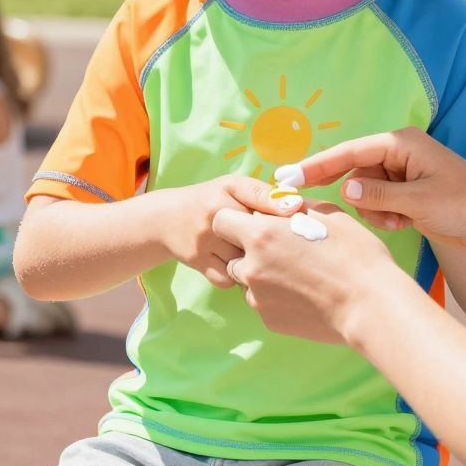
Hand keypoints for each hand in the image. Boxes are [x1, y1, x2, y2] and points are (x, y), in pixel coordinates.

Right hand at [154, 175, 302, 287]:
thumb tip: (296, 205)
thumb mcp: (233, 187)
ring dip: (255, 263)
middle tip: (280, 246)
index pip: (266, 205)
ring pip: (245, 262)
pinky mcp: (198, 262)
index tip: (298, 224)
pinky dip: (236, 277)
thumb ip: (263, 193)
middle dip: (272, 244)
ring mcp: (205, 241)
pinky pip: (229, 279)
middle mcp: (215, 215)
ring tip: (259, 258)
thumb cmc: (210, 200)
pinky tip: (238, 268)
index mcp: (229, 191)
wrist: (167, 219)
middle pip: (258, 238)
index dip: (285, 217)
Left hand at [212, 203, 399, 342]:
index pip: (221, 220)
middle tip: (283, 250)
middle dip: (249, 249)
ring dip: (262, 274)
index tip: (258, 222)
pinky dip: (276, 296)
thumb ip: (292, 207)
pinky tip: (305, 294)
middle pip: (232, 252)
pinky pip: (263, 302)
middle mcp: (250, 266)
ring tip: (298, 273)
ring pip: (246, 280)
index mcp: (260, 234)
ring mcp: (257, 297)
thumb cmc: (354, 254)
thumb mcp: (326, 213)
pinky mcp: (269, 320)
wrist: (370, 305)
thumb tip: (280, 203)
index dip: (237, 219)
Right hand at [293, 127, 465, 251]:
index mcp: (399, 143)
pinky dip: (385, 216)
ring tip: (399, 221)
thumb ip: (378, 195)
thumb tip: (344, 192)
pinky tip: (405, 224)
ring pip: (365, 192)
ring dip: (375, 211)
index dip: (316, 165)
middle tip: (376, 215)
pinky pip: (379, 202)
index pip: (348, 152)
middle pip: (355, 174)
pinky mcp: (408, 193)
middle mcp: (398, 153)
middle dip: (359, 198)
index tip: (287, 178)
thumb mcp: (419, 201)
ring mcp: (403, 174)